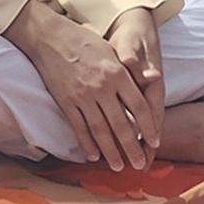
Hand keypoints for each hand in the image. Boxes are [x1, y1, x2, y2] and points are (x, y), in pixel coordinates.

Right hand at [7, 1, 157, 170]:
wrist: (48, 37)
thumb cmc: (83, 41)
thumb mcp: (112, 50)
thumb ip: (129, 70)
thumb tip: (150, 81)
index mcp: (118, 74)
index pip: (139, 108)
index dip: (149, 128)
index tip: (155, 143)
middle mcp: (102, 88)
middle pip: (122, 125)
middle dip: (132, 148)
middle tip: (139, 165)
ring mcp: (82, 96)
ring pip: (100, 131)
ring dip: (111, 151)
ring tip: (118, 166)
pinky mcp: (65, 101)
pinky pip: (78, 126)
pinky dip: (86, 143)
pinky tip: (93, 155)